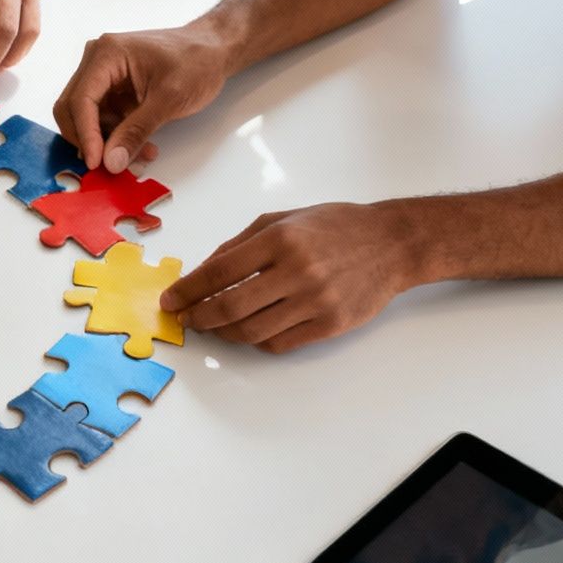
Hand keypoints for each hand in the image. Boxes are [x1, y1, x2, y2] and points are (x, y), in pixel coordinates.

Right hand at [55, 26, 233, 172]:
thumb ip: (137, 130)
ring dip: (106, 142)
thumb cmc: (196, 62)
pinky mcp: (111, 89)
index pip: (81, 99)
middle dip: (90, 140)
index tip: (96, 162)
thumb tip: (111, 161)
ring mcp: (103, 75)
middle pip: (72, 108)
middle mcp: (97, 61)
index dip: (85, 134)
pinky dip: (116, 136)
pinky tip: (140, 146)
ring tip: (139, 156)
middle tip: (110, 165)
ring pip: (85, 118)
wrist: (212, 51)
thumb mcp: (169, 99)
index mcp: (107, 54)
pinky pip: (102, 119)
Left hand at [162, 202, 426, 353]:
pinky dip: (255, 341)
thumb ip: (239, 244)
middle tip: (187, 319)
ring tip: (213, 326)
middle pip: (231, 308)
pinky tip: (248, 330)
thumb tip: (201, 273)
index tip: (170, 301)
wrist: (391, 244)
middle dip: (200, 317)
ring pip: (252, 331)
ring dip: (224, 333)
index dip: (188, 290)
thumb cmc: (333, 226)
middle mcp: (296, 271)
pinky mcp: (330, 324)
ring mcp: (315, 301)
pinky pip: (279, 343)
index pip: (219, 272)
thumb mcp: (282, 219)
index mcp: (279, 239)